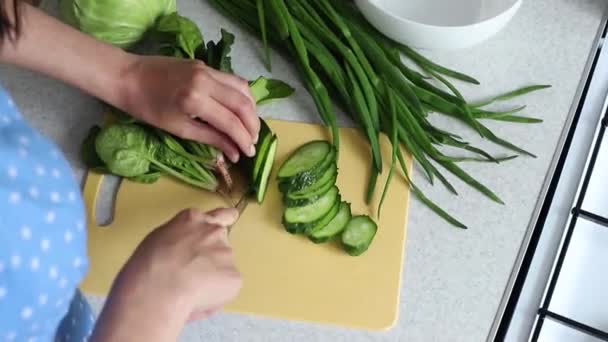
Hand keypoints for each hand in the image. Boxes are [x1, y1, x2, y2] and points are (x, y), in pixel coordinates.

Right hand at [91, 208, 242, 341]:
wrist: (158, 287)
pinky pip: (226, 289)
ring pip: (223, 268)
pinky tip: (196, 299)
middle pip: (221, 244)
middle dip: (212, 257)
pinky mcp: (233, 276)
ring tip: (188, 290)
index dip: (225, 218)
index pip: (218, 215)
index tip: (231, 217)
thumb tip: (183, 250)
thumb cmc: (146, 266)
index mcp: (192, 220)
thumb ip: (178, 237)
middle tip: (193, 274)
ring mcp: (226, 253)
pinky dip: (215, 297)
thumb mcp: (157, 238)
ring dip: (212, 278)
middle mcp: (213, 232)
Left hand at [120, 55, 259, 162]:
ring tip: (250, 127)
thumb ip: (210, 138)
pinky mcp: (205, 64)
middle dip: (252, 126)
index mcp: (195, 100)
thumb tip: (234, 152)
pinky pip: (233, 80)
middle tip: (253, 142)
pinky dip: (242, 96)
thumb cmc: (146, 108)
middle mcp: (206, 81)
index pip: (230, 122)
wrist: (126, 76)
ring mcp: (207, 69)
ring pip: (243, 88)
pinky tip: (241, 108)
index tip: (249, 154)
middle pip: (243, 104)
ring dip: (252, 109)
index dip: (243, 140)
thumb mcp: (178, 128)